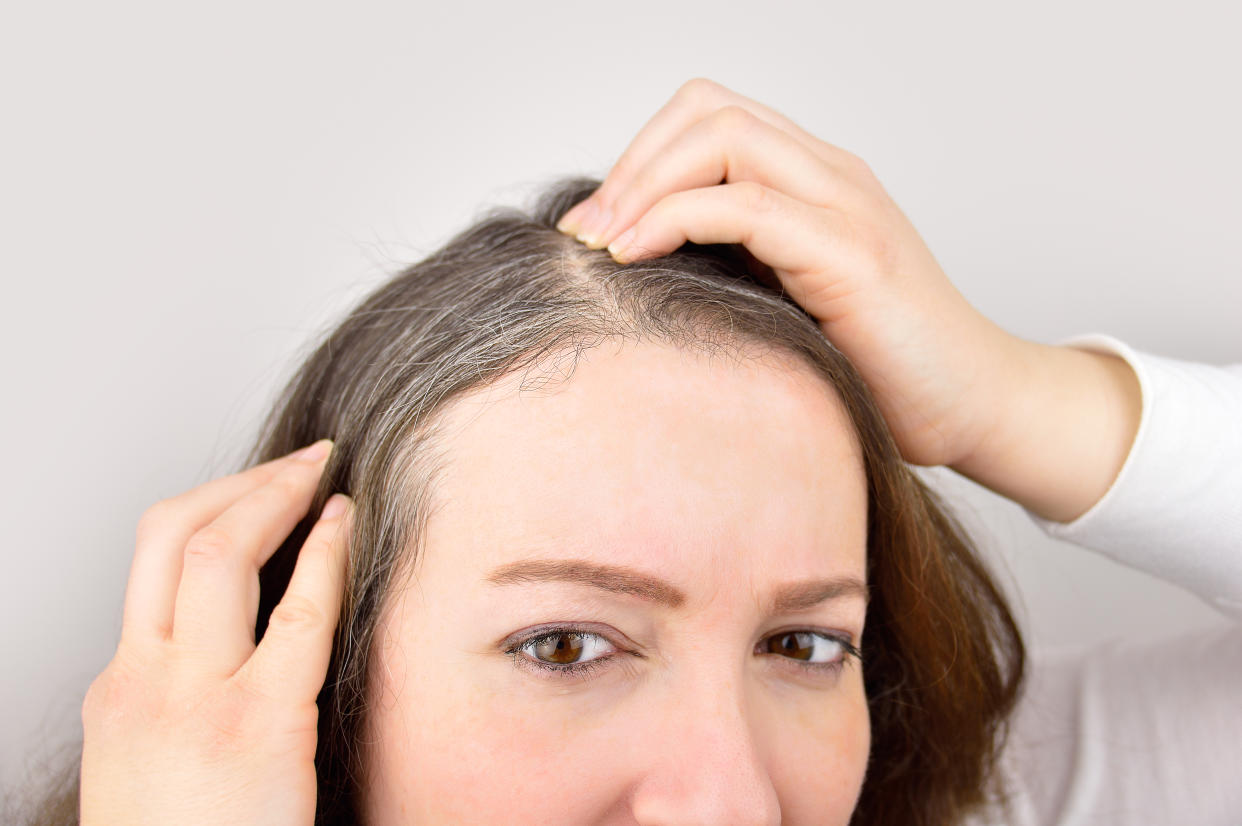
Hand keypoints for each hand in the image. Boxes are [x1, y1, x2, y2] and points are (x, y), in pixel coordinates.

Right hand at [79, 440, 350, 825]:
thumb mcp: (153, 765)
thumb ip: (181, 697)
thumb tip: (233, 645)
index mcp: (120, 688)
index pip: (153, 559)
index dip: (212, 505)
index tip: (262, 489)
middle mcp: (141, 679)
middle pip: (172, 533)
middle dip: (242, 481)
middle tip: (299, 460)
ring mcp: (192, 699)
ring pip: (217, 551)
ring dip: (276, 494)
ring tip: (321, 471)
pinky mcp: (256, 726)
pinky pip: (296, 614)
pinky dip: (324, 555)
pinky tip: (346, 526)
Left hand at [557, 77, 1140, 520]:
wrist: (974, 407)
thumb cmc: (879, 368)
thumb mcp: (788, 302)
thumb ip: (734, 269)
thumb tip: (633, 275)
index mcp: (813, 181)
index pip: (709, 118)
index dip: (639, 158)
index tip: (593, 226)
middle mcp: (830, 175)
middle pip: (707, 110)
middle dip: (630, 164)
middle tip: (584, 231)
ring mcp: (846, 205)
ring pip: (723, 137)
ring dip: (642, 184)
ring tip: (600, 244)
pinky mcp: (853, 253)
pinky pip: (747, 205)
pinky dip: (675, 219)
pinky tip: (636, 258)